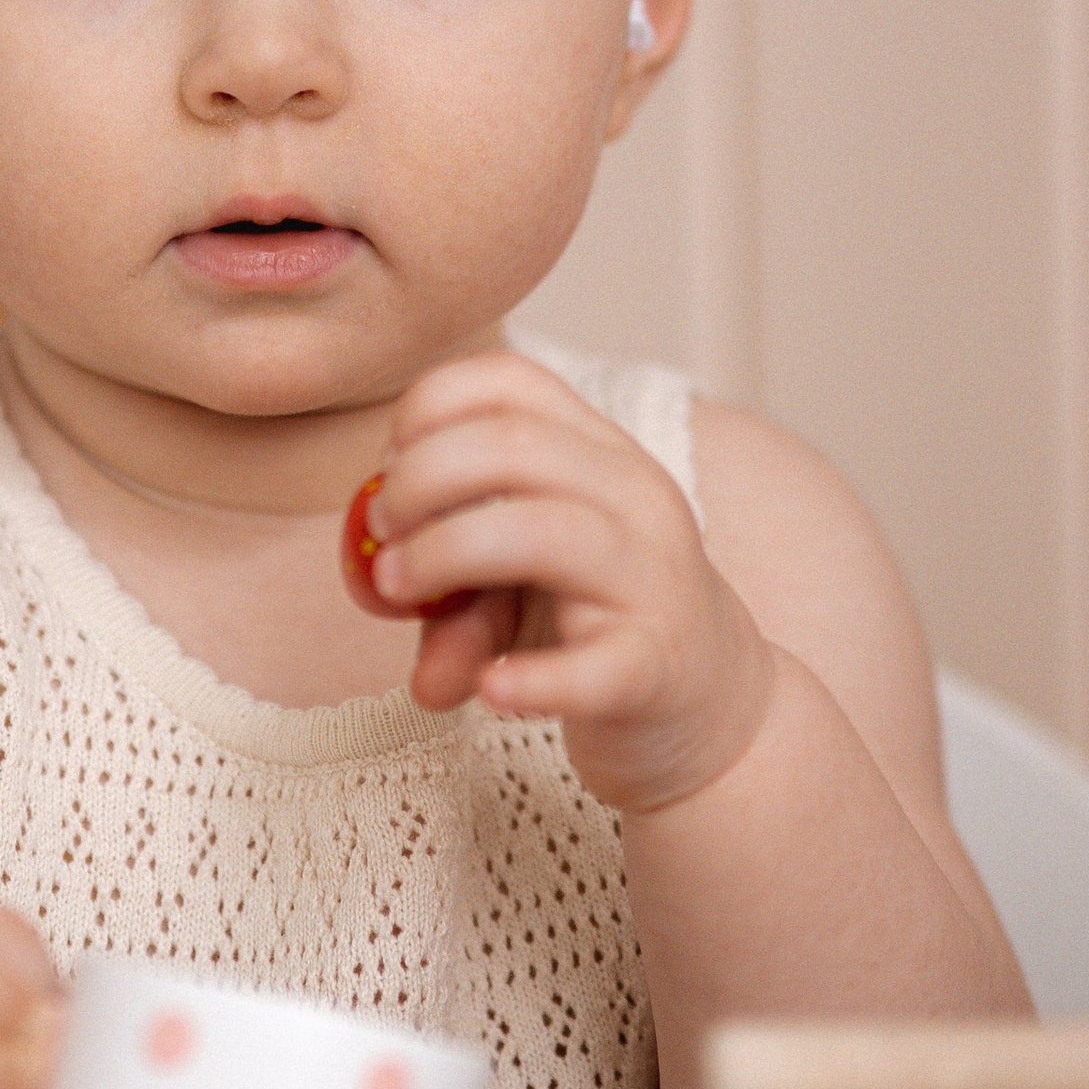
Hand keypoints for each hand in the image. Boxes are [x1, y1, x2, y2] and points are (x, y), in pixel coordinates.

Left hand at [350, 353, 777, 817]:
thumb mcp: (514, 580)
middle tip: (380, 534)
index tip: (390, 464)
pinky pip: (592, 665)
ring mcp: (653, 580)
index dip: (429, 407)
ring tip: (397, 591)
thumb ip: (447, 574)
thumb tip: (378, 589)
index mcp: (601, 451)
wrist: (709, 707)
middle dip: (419, 479)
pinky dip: (528, 678)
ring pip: (543, 534)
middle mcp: (636, 497)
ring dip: (444, 554)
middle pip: (514, 445)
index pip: (513, 380)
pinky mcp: (655, 668)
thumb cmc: (591, 619)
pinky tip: (485, 689)